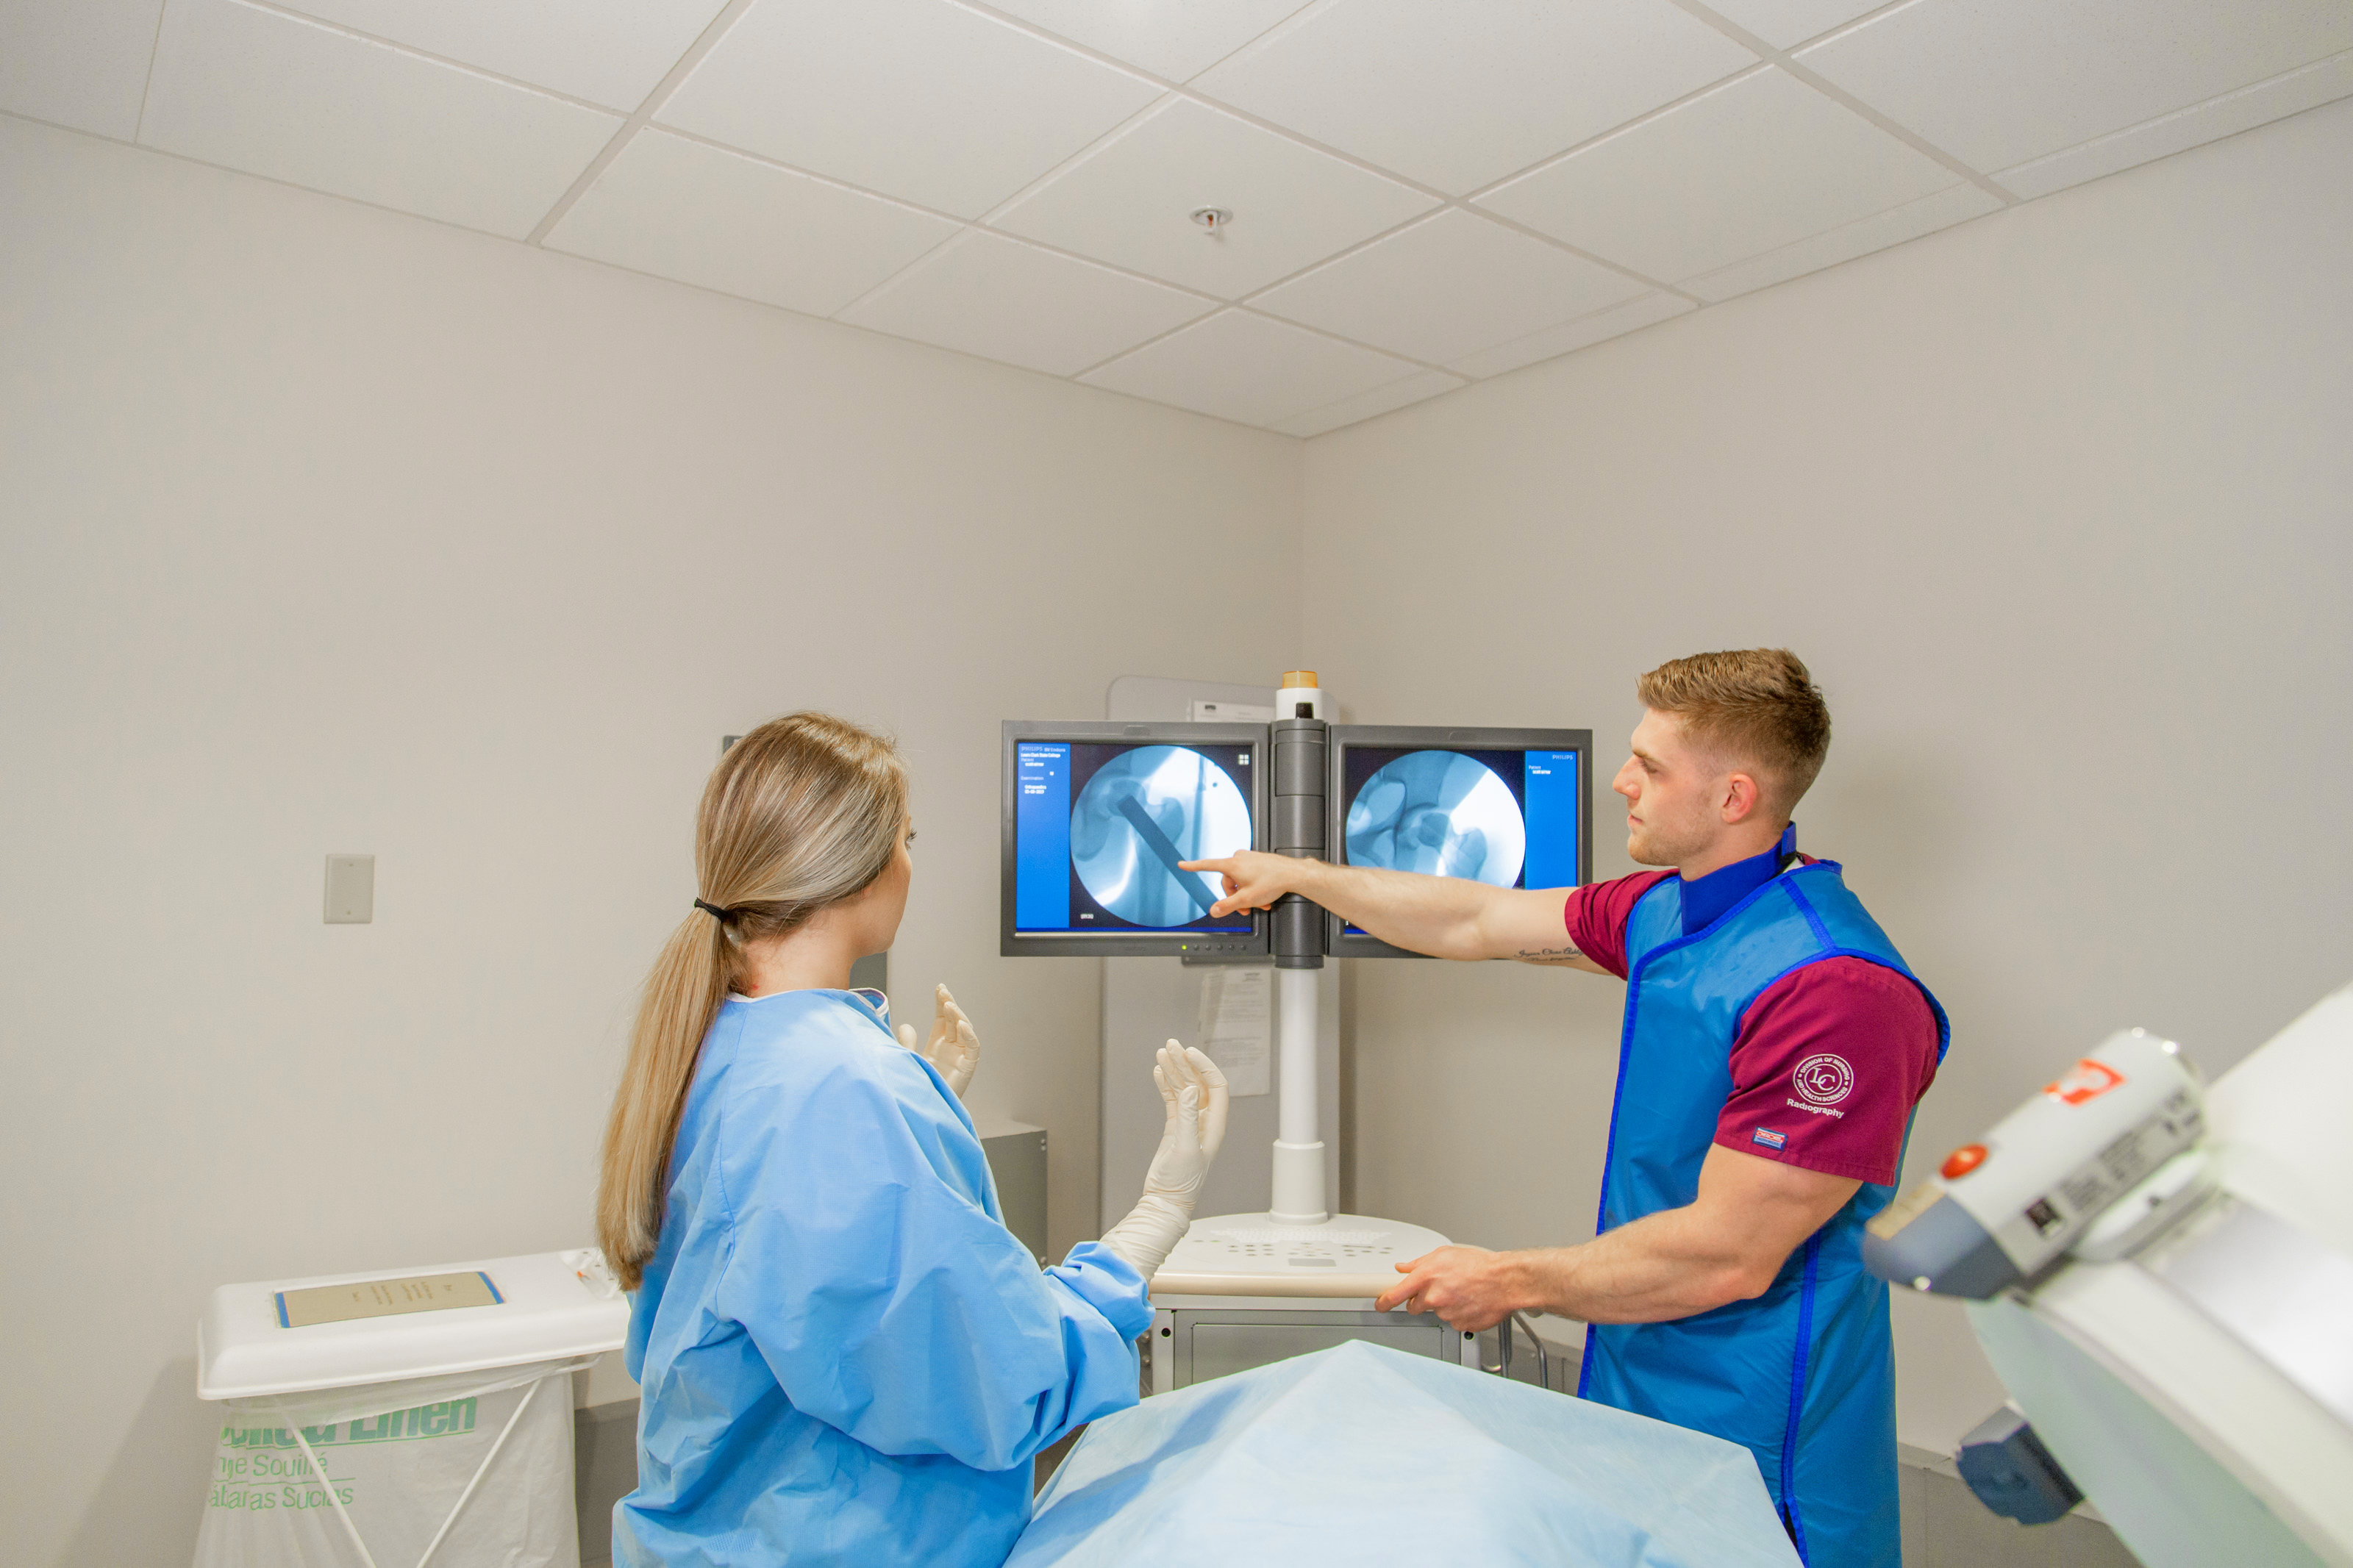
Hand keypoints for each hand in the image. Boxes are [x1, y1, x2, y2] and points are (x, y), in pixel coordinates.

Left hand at [896, 983, 978, 1099]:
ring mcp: (960, 1057)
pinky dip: (969, 1035)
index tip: (939, 988)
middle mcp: (950, 1048)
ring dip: (958, 1016)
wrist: (922, 1110)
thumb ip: (906, 1043)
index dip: (941, 1003)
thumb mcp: (907, 1060)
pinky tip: (960, 1024)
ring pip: (964, 1030)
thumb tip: (905, 1024)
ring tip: (948, 1004)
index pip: (942, 1019)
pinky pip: (973, 1048)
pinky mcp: (967, 1067)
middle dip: (949, 1005)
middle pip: (954, 1021)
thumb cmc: (916, 1086)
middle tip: (943, 992)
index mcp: (937, 1045)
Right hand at [1144, 1042, 1229, 1195]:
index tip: (1188, 1052)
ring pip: (1183, 1088)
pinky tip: (1157, 1071)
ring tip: (1161, 1052)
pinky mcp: (1175, 1127)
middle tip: (1171, 1044)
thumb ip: (1188, 1118)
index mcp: (1215, 1125)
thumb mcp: (1185, 1149)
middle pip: (1199, 1082)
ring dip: (1173, 1070)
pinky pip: (1172, 1099)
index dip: (1205, 1066)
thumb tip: (1192, 1089)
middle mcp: (1205, 1121)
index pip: (1217, 1086)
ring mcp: (1189, 1123)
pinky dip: (1165, 1084)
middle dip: (1186, 1062)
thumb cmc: (1181, 1183)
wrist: (1165, 1200)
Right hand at [1178, 850, 1309, 919]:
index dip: (1193, 866)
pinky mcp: (1258, 860)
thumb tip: (1214, 910)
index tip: (1182, 864)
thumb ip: (1228, 905)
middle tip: (1245, 908)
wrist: (1292, 874)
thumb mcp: (1247, 899)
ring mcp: (1249, 858)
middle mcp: (1239, 858)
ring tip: (1259, 903)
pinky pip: (1249, 876)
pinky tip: (1263, 897)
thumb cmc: (1272, 882)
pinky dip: (1254, 887)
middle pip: (1228, 881)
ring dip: (1247, 894)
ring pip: (1240, 880)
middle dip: (1235, 896)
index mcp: (1233, 865)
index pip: (1207, 865)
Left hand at [1375, 1246, 1521, 1332]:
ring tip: (1461, 1292)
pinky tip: (1468, 1302)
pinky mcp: (1459, 1325)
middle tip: (1439, 1289)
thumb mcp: (1445, 1254)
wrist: (1505, 1281)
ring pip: (1436, 1312)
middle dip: (1422, 1300)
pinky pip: (1452, 1321)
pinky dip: (1458, 1313)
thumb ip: (1419, 1262)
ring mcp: (1446, 1313)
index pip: (1395, 1294)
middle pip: (1414, 1307)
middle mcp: (1433, 1297)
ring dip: (1444, 1305)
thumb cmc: (1480, 1265)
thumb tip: (1403, 1267)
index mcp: (1426, 1277)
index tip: (1379, 1304)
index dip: (1383, 1301)